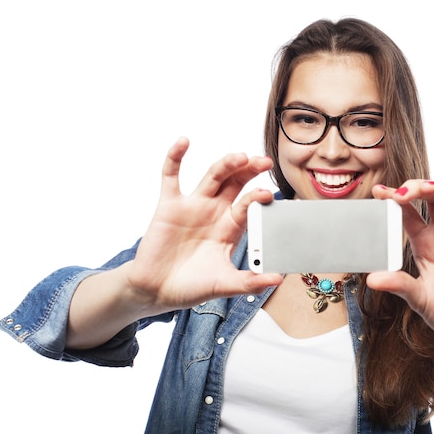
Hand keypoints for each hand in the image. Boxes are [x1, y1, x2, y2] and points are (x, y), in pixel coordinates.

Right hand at [127, 137, 282, 312]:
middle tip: (264, 162)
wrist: (156, 291)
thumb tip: (277, 279)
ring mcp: (192, 205)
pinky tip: (184, 142)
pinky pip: (171, 176)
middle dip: (250, 171)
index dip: (257, 198)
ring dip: (226, 164)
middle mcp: (214, 212)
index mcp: (230, 228)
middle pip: (236, 183)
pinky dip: (175, 157)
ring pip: (212, 176)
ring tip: (240, 157)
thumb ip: (249, 282)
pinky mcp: (169, 204)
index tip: (267, 195)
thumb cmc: (191, 286)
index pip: (248, 206)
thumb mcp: (224, 284)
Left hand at [368, 180, 433, 343]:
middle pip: (433, 198)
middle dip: (419, 188)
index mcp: (423, 243)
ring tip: (430, 188)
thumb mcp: (418, 298)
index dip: (394, 199)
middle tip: (404, 191)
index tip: (378, 191)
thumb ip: (399, 285)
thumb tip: (372, 279)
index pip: (408, 212)